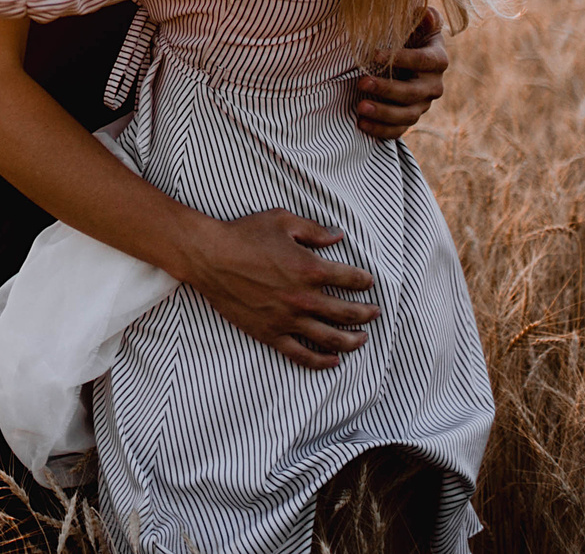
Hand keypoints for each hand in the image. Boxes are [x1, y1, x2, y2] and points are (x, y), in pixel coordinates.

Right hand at [179, 208, 379, 368]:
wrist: (209, 257)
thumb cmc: (244, 235)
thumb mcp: (282, 221)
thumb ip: (314, 231)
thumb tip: (339, 236)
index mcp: (311, 269)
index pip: (351, 279)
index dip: (365, 281)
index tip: (369, 282)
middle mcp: (304, 298)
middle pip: (348, 312)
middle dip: (367, 313)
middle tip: (375, 313)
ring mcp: (288, 319)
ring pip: (331, 338)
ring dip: (353, 340)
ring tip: (363, 339)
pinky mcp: (271, 334)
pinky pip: (302, 355)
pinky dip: (321, 361)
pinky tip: (334, 361)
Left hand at [353, 8, 448, 140]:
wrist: (408, 58)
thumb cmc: (409, 35)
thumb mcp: (417, 23)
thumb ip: (423, 17)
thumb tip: (424, 12)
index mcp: (437, 60)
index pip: (423, 61)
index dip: (401, 59)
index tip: (374, 54)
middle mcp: (433, 85)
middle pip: (414, 93)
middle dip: (388, 89)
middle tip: (362, 83)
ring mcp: (422, 105)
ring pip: (408, 115)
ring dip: (383, 113)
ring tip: (360, 107)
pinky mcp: (410, 118)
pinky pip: (399, 130)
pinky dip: (381, 130)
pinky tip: (361, 124)